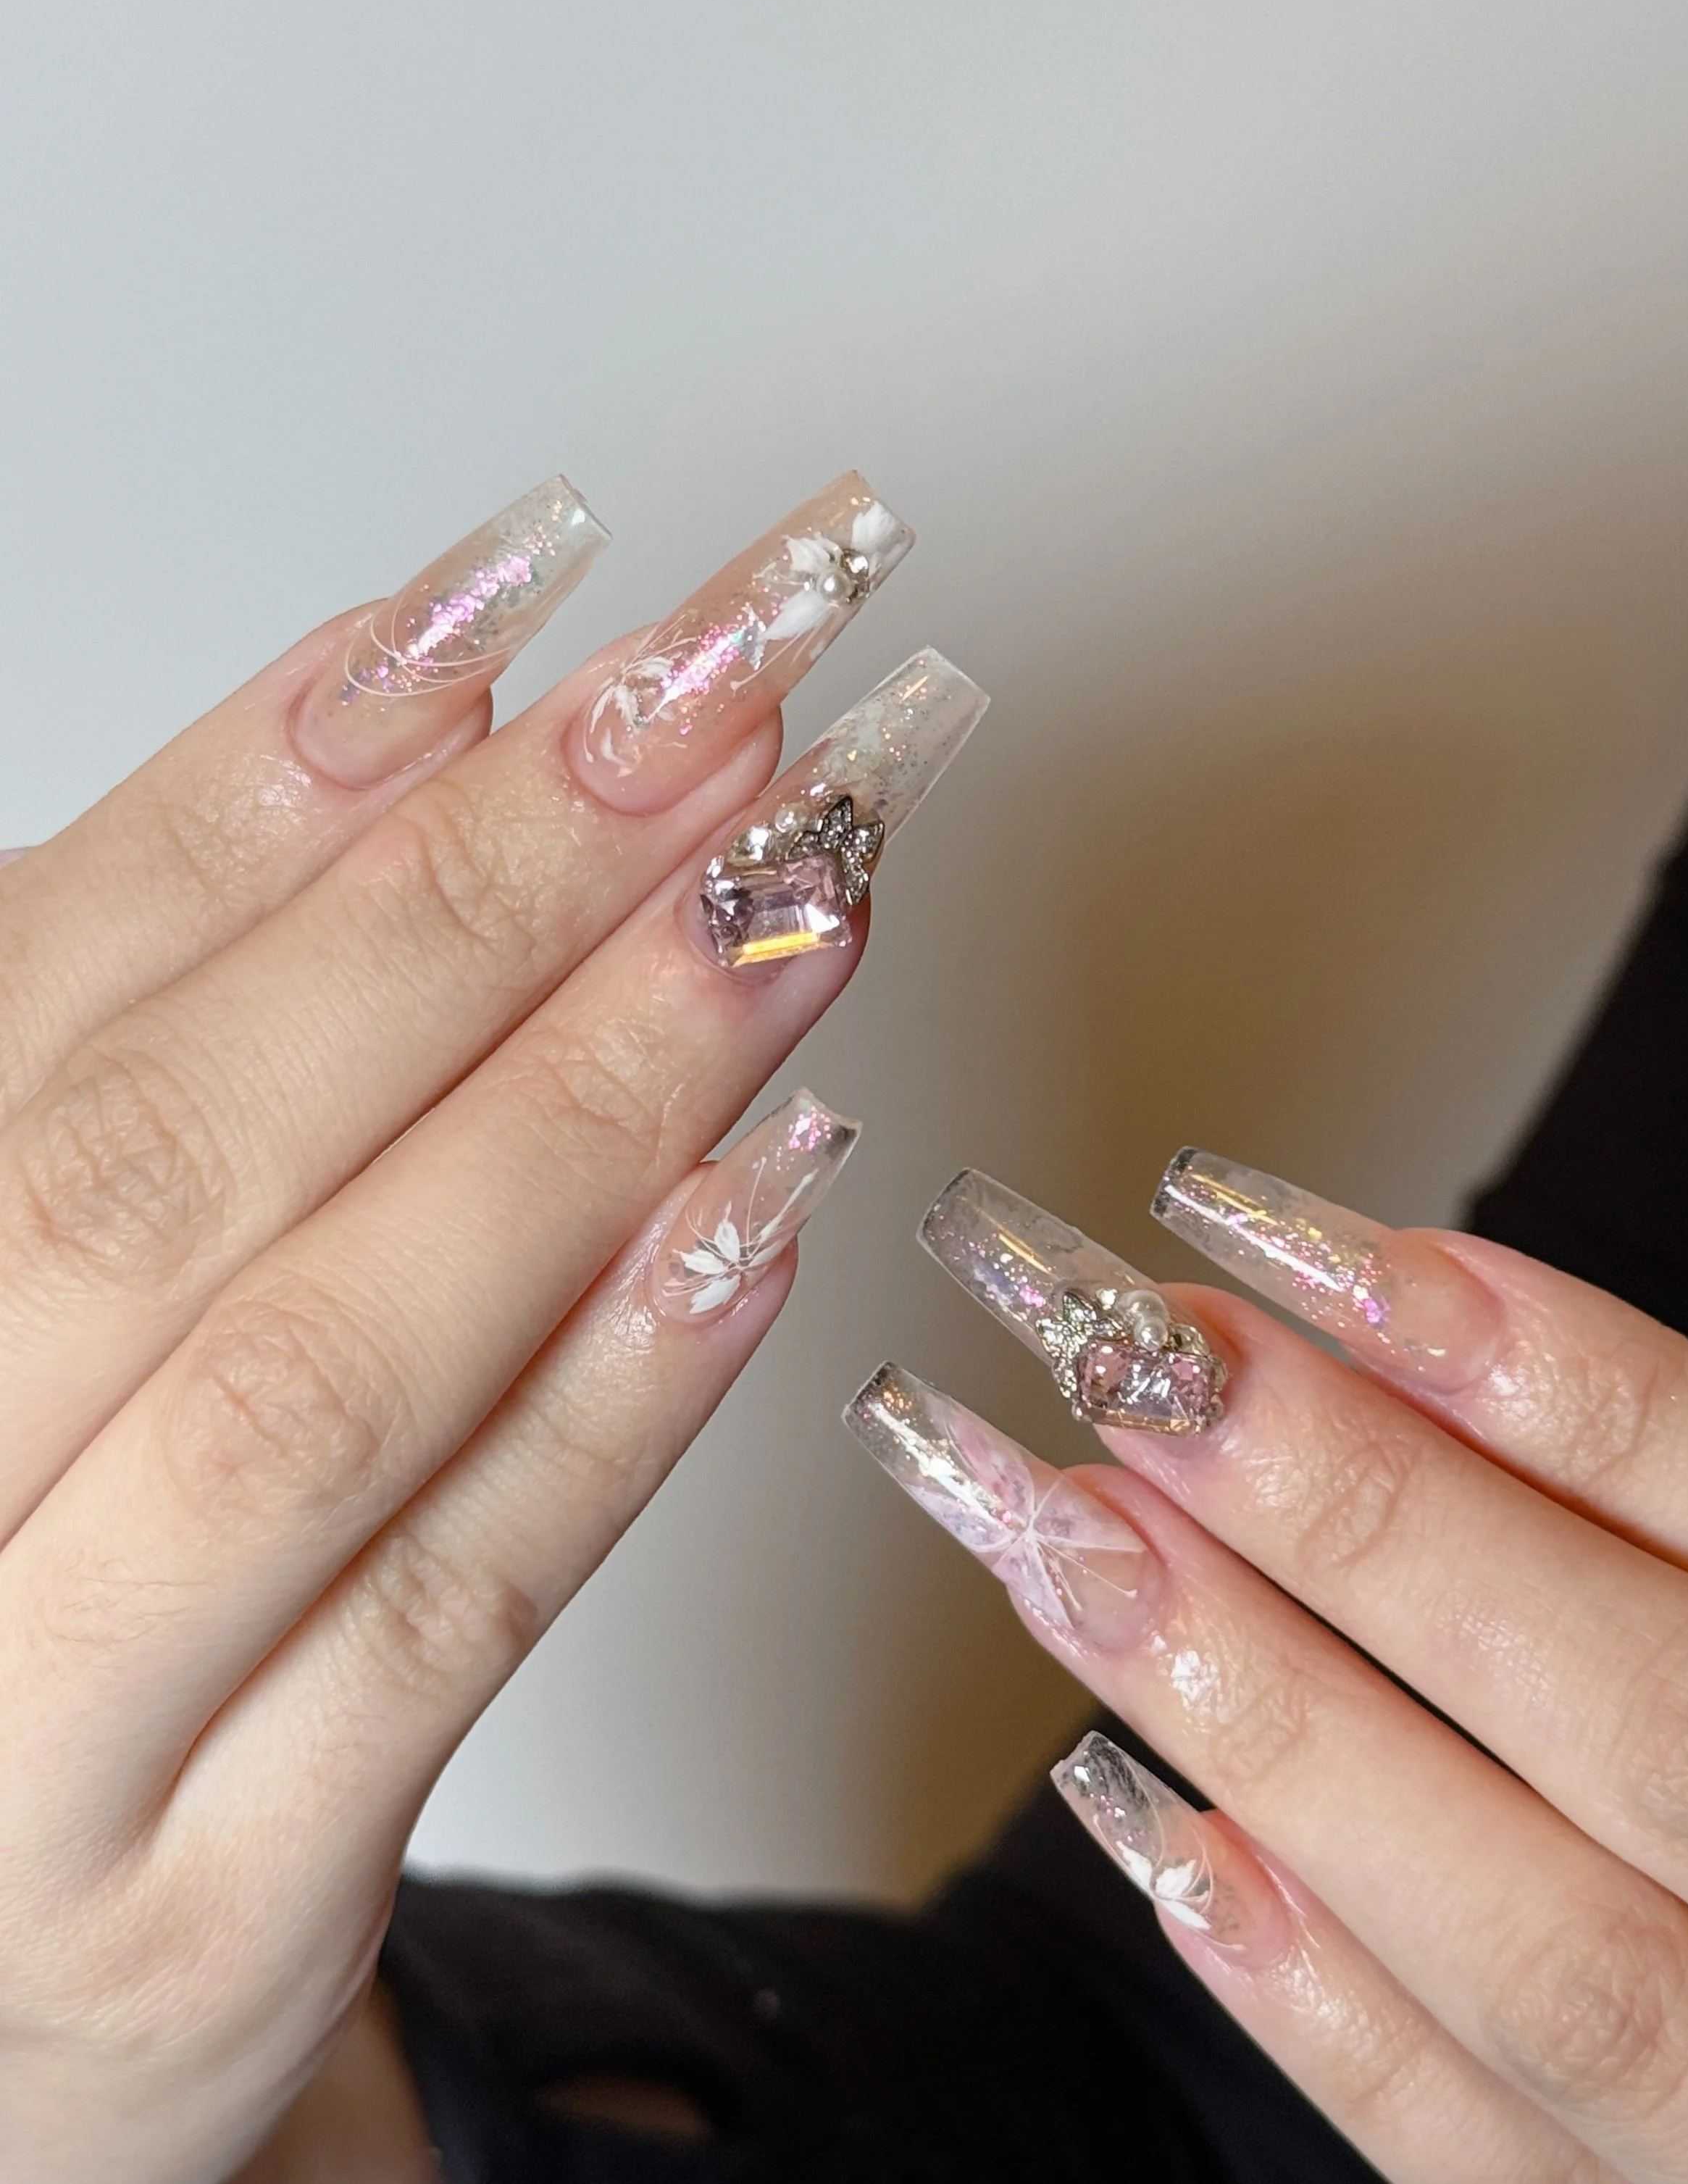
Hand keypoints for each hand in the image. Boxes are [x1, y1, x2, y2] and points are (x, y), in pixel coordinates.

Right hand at [0, 469, 981, 2182]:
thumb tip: (418, 727)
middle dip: (482, 894)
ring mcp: (25, 1739)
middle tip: (720, 704)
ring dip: (587, 1103)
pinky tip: (761, 1206)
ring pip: (325, 1369)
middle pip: (185, 1150)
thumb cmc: (9, 1590)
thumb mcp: (25, 1299)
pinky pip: (449, 1609)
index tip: (520, 594)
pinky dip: (616, 1390)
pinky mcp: (209, 1914)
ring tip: (789, 904)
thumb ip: (167, 1051)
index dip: (283, 766)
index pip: (48, 986)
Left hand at [852, 1155, 1687, 2180]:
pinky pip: (1491, 2166)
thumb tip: (1400, 1327)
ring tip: (1066, 1539)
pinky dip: (1309, 1996)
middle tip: (1133, 1359)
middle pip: (1663, 1728)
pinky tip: (1138, 1813)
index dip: (1563, 1372)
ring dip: (1280, 1724)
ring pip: (1556, 1955)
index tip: (1310, 1244)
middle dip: (1371, 1523)